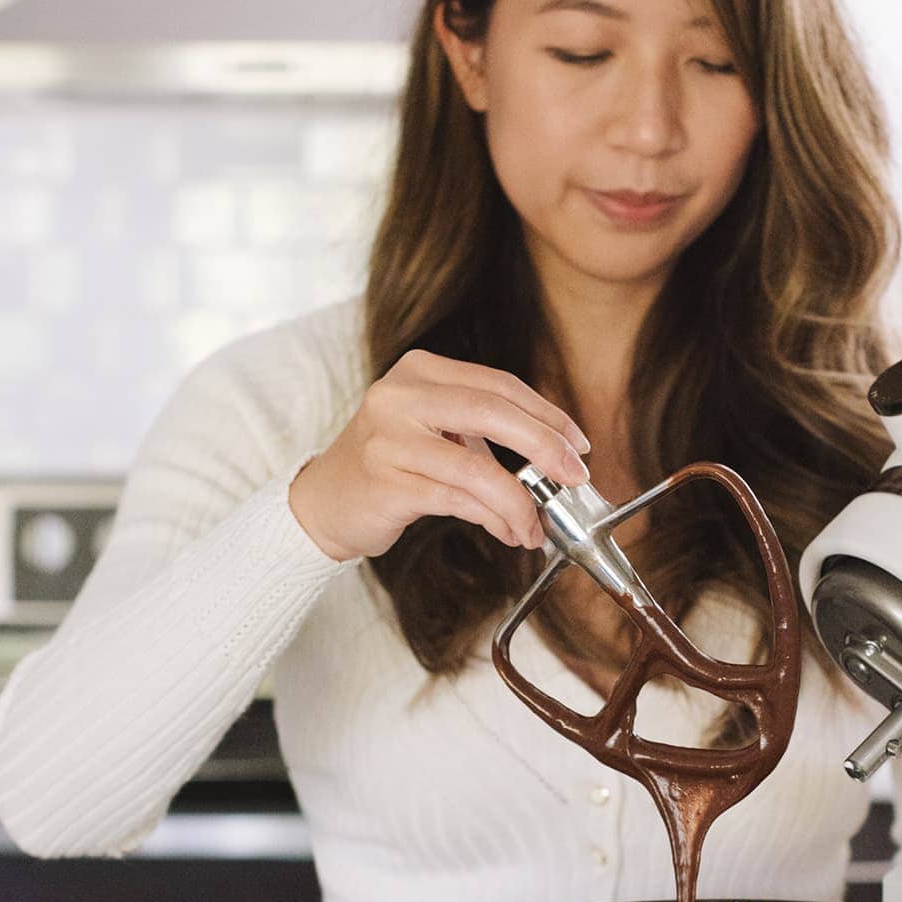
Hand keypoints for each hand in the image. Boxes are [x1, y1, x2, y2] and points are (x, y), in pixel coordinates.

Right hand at [288, 349, 591, 561]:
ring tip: (535, 526)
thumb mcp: (433, 429)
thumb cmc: (389, 465)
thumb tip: (554, 457)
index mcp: (420, 370)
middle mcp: (400, 396)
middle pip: (494, 411)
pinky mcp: (386, 483)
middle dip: (545, 446)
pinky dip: (493, 519)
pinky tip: (508, 532)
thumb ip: (484, 431)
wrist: (324, 502)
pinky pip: (459, 501)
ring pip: (479, 468)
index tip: (577, 444)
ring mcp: (389, 439)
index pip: (499, 385)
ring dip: (519, 502)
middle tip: (575, 477)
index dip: (546, 415)